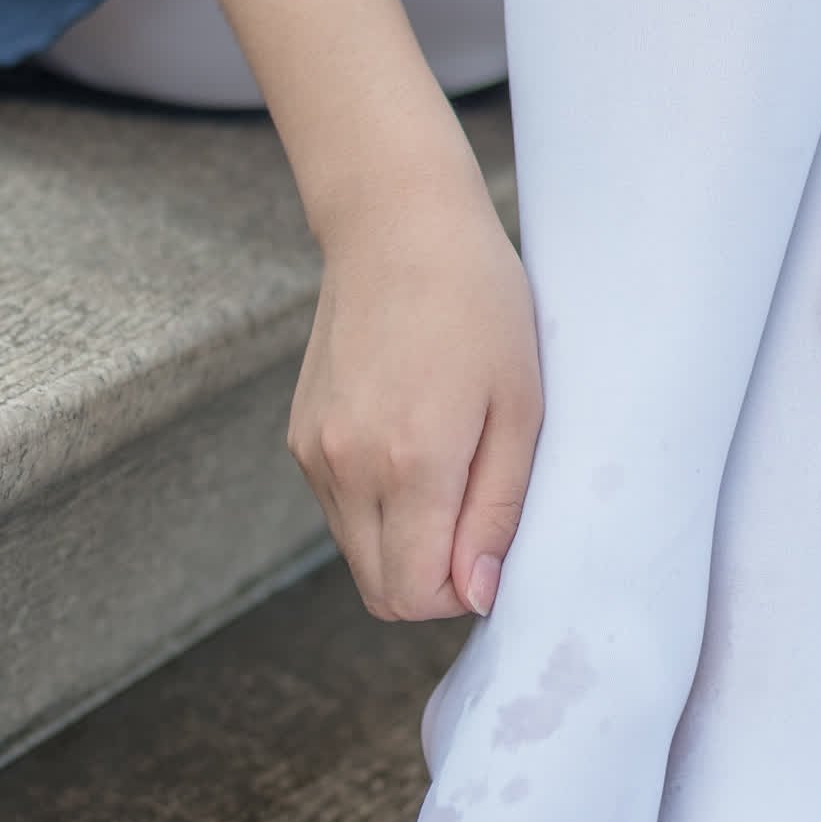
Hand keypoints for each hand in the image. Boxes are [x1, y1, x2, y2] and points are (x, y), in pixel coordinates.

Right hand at [288, 174, 543, 623]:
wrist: (398, 227)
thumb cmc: (479, 306)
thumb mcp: (521, 408)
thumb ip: (497, 510)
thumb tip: (477, 593)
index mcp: (410, 462)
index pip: (417, 594)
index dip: (462, 592)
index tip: (493, 546)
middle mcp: (347, 467)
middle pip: (381, 590)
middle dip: (432, 580)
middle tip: (477, 516)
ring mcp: (314, 453)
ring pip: (358, 554)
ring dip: (404, 543)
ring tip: (449, 467)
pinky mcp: (299, 436)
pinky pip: (340, 511)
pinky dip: (378, 507)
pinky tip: (411, 444)